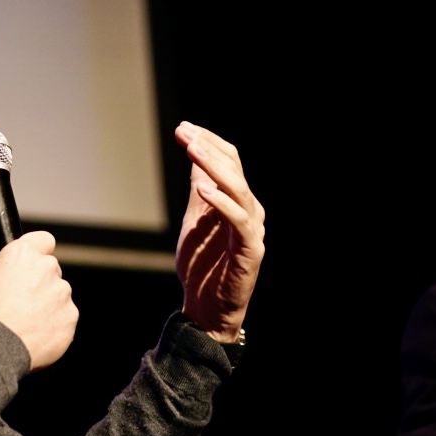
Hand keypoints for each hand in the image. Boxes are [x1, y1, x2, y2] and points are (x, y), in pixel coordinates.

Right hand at [0, 231, 77, 369]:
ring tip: (28, 324)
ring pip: (60, 295)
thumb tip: (6, 286)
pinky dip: (56, 325)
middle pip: (51, 270)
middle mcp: (46, 267)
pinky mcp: (71, 314)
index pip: (43, 240)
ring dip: (50, 305)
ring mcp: (61, 291)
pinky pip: (66, 317)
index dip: (40, 252)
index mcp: (21, 254)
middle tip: (25, 304)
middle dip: (42, 284)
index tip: (35, 264)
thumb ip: (2, 279)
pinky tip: (38, 336)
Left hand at [174, 122, 264, 342]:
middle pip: (235, 169)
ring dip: (214, 167)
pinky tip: (203, 189)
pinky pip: (239, 221)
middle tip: (185, 132)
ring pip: (239, 190)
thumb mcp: (195, 220)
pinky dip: (222, 203)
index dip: (208, 142)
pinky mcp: (250, 251)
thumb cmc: (202, 266)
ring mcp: (252, 230)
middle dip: (208, 148)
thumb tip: (195, 158)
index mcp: (238, 202)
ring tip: (193, 150)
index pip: (229, 161)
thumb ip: (199, 190)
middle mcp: (250, 211)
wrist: (206, 308)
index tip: (182, 127)